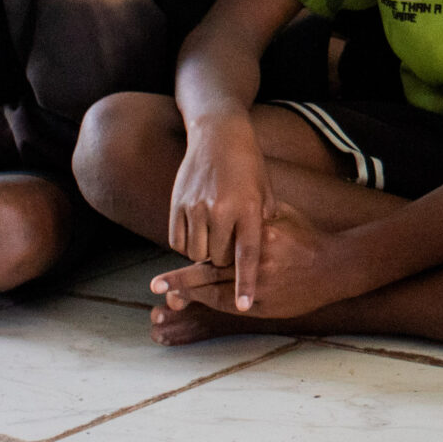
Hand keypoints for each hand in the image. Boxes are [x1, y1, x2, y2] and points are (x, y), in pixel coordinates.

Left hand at [151, 200, 350, 318]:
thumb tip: (237, 196)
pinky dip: (212, 303)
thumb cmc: (307, 238)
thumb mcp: (284, 215)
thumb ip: (258, 211)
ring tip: (167, 297)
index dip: (194, 250)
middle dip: (181, 280)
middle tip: (156, 284)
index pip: (218, 244)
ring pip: (217, 293)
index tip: (176, 251)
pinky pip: (231, 305)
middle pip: (210, 272)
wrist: (335, 267)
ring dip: (191, 295)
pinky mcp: (264, 305)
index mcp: (258, 235)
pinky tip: (196, 303)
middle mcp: (256, 261)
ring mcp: (260, 285)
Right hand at [167, 116, 273, 309]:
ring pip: (196, 253)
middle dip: (225, 262)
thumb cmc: (249, 165)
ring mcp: (195, 208)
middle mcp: (220, 210)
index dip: (246, 283)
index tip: (246, 305)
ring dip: (205, 254)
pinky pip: (178, 241)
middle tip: (230, 250)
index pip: (247, 255)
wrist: (218, 135)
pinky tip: (198, 232)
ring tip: (215, 238)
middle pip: (218, 259)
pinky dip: (187, 244)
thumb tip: (259, 253)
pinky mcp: (177, 205)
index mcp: (248, 208)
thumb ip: (263, 223)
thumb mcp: (266, 192)